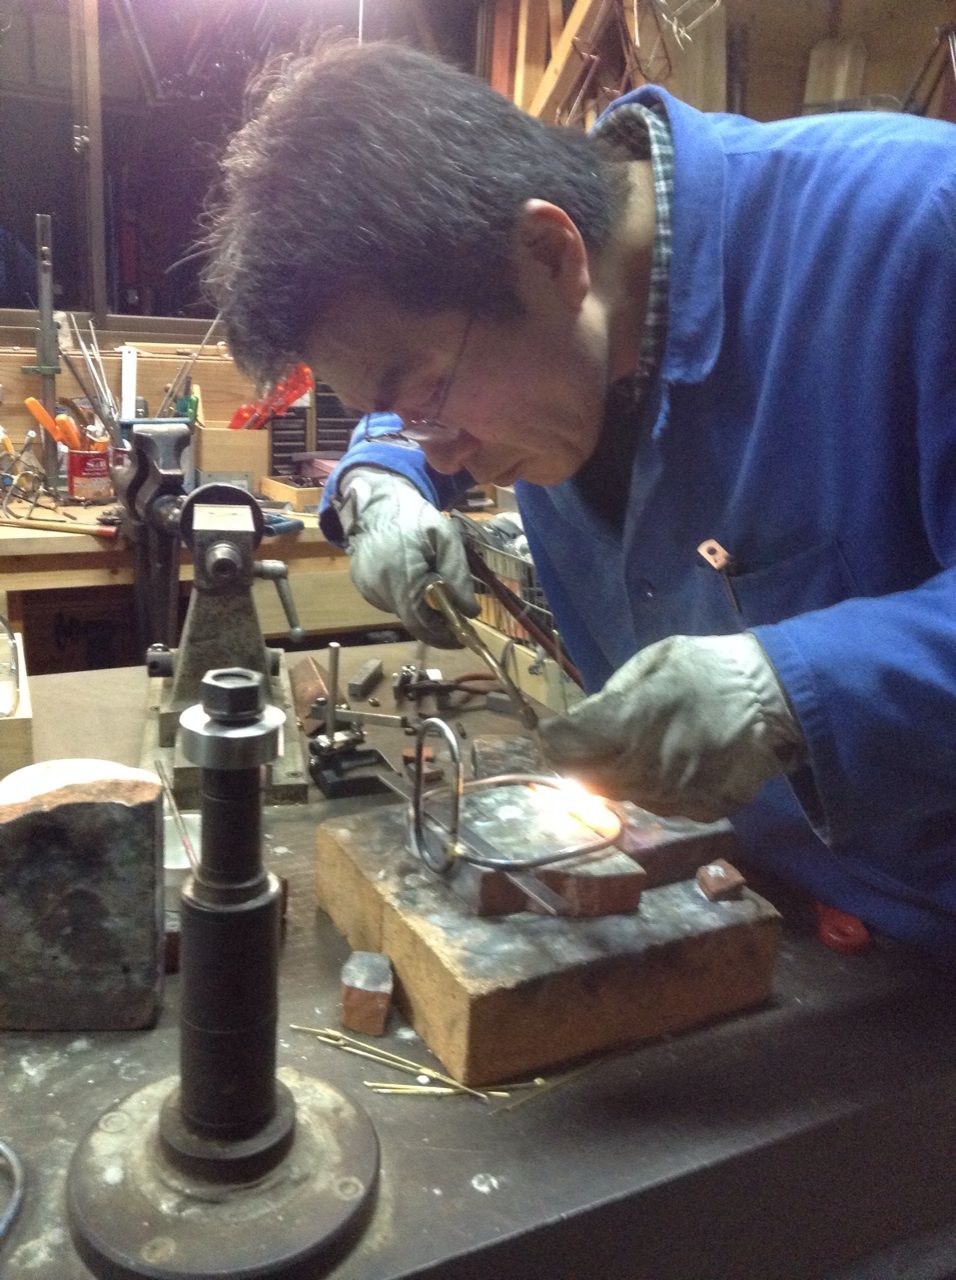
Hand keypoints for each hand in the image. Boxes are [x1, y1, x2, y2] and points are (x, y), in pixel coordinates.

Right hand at [335, 469, 478, 647]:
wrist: (378, 504)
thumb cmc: (416, 518)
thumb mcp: (447, 539)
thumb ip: (458, 576)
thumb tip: (470, 612)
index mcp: (401, 574)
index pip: (420, 621)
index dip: (441, 635)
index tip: (461, 639)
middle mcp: (379, 586)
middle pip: (412, 621)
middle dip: (436, 625)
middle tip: (456, 621)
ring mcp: (367, 587)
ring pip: (402, 612)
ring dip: (421, 610)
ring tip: (437, 594)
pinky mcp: (362, 585)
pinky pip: (390, 602)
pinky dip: (407, 598)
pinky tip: (414, 580)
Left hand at [538, 633, 804, 821]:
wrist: (777, 697)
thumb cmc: (709, 669)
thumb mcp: (654, 662)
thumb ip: (612, 696)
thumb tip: (578, 721)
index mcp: (635, 719)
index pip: (567, 745)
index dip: (553, 739)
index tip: (551, 731)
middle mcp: (651, 764)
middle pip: (588, 780)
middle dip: (579, 762)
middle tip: (585, 744)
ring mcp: (679, 793)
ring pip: (622, 797)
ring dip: (615, 777)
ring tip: (633, 749)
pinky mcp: (703, 809)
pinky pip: (660, 807)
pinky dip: (653, 789)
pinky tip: (667, 764)